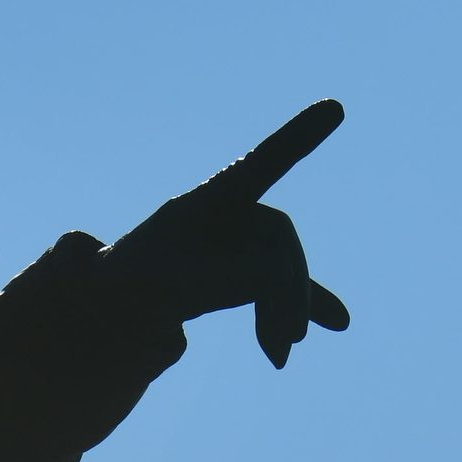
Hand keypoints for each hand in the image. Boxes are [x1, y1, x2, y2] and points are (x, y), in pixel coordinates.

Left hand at [105, 100, 353, 366]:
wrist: (124, 298)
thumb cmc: (141, 277)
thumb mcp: (177, 281)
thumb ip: (235, 277)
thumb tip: (287, 286)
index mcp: (211, 197)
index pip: (261, 164)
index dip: (297, 138)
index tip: (334, 107)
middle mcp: (237, 209)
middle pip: (281, 241)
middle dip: (286, 289)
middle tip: (288, 336)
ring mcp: (248, 236)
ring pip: (285, 268)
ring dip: (289, 310)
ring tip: (279, 353)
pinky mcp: (254, 265)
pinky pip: (286, 284)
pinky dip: (302, 308)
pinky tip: (337, 324)